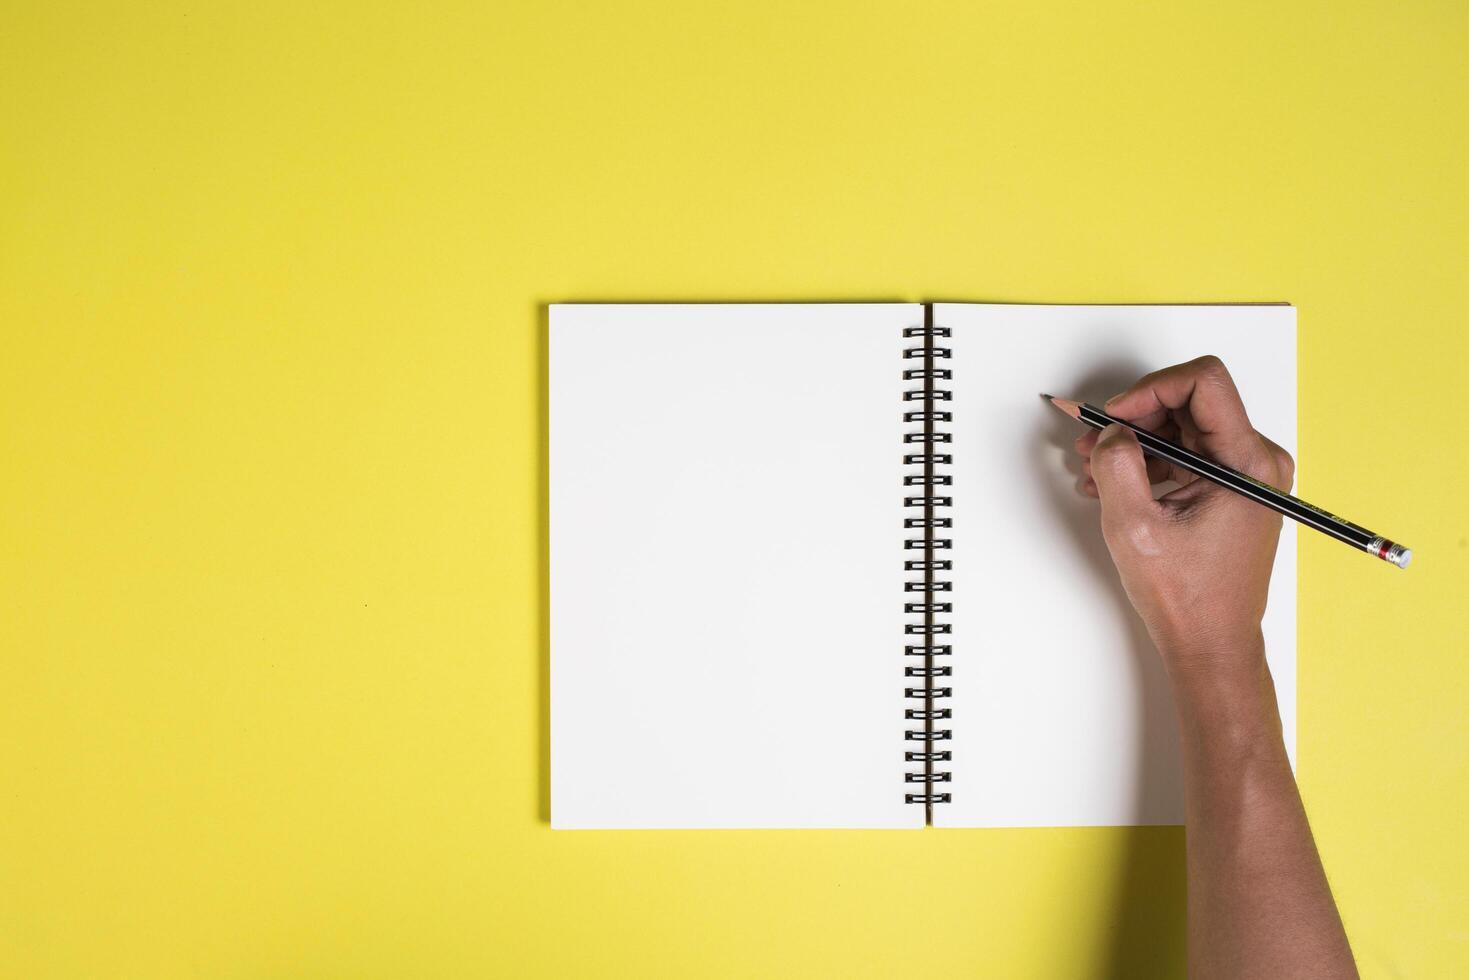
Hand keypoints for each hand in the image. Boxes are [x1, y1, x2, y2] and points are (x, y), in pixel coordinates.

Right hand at [1073, 356, 1293, 673]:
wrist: (1211, 642)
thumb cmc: (1188, 598)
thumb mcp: (1135, 526)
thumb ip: (1118, 465)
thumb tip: (1112, 432)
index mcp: (1248, 463)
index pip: (1202, 383)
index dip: (1148, 390)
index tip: (1114, 417)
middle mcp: (1255, 461)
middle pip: (1187, 404)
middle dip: (1133, 417)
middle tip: (1092, 441)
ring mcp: (1244, 475)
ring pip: (1181, 428)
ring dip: (1134, 442)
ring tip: (1095, 469)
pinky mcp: (1230, 488)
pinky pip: (1184, 454)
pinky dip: (1147, 462)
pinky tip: (1114, 484)